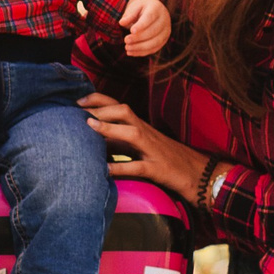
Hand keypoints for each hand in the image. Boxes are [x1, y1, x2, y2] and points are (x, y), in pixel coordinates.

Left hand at [81, 93, 207, 200]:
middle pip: (124, 111)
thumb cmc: (162, 159)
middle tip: (77, 110)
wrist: (196, 174)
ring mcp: (152, 150)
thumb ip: (117, 141)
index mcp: (140, 126)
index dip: (98, 99)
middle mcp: (146, 133)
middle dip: (100, 108)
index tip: (77, 100)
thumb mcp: (138, 147)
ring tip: (89, 126)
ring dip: (110, 128)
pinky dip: (121, 167)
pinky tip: (105, 170)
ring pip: (132, 133)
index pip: (118, 105)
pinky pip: (138, 167)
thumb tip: (89, 139)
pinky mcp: (158, 170)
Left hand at [120, 0, 171, 56]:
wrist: (153, 10)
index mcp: (156, 9)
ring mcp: (166, 31)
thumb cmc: (141, 9)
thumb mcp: (134, 8)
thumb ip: (129, 15)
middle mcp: (164, 20)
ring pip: (155, 42)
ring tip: (127, 48)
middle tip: (126, 40)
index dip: (141, 25)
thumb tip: (121, 23)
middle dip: (138, 38)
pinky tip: (131, 52)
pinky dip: (142, 52)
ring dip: (140, 47)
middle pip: (153, 31)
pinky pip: (154, 49)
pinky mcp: (163, 41)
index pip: (150, 18)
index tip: (131, 31)